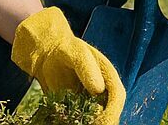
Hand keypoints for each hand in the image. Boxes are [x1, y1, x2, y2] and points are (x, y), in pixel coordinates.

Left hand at [12, 7, 124, 124]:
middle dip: (101, 123)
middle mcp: (104, 93)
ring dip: (87, 123)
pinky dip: (73, 122)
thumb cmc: (66, 50)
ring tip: (72, 122)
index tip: (101, 122)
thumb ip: (87, 68)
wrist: (49, 55)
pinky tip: (62, 121)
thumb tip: (98, 89)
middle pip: (110, 114)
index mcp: (109, 77)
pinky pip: (79, 121)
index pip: (117, 97)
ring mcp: (91, 103)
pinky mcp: (78, 110)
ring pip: (96, 120)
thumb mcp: (76, 53)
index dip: (112, 112)